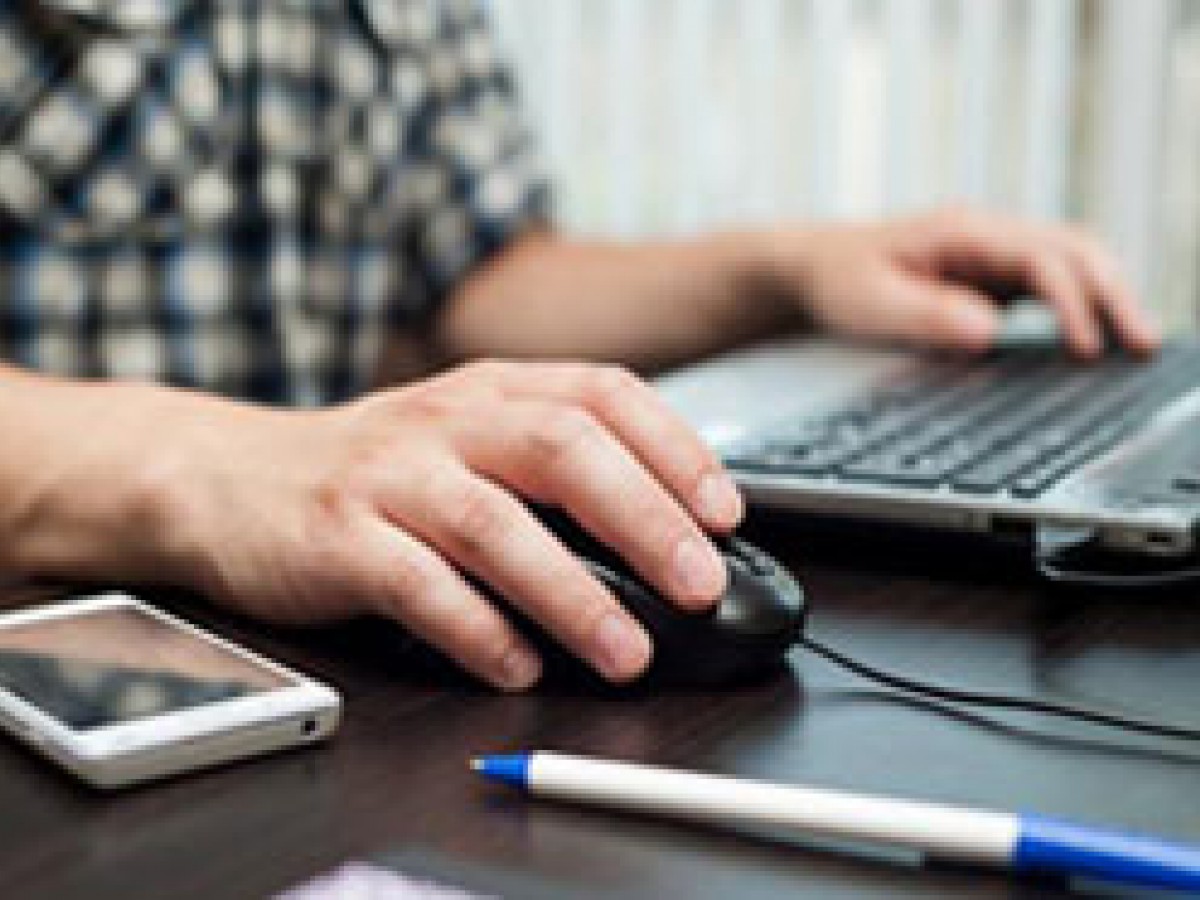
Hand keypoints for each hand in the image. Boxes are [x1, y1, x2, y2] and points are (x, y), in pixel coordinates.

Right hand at [145, 361, 742, 689]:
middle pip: (563, 451)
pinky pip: (418, 586)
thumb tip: (664, 536)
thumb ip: (551, 469)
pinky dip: (477, 630)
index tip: (724, 512)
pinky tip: (517, 665)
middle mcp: (446, 422)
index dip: (675, 450)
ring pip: (497, 526)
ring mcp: (389, 477)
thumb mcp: (464, 439)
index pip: (603, 395)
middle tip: (698, 585)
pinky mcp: (338, 538)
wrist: (229, 477)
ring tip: (625, 650)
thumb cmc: (372, 470)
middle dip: (645, 519)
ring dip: (572, 593)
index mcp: (492, 391)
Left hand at [766, 207, 1160, 356]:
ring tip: (1138, 343)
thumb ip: (927, 315)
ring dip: (1107, 296)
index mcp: (963, 232)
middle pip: (1074, 251)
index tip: (1085, 347)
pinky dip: (1082, 306)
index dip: (1071, 302)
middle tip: (1143, 343)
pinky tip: (1097, 339)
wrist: (814, 266)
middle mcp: (988, 236)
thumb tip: (989, 330)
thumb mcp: (871, 302)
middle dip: (1113, 294)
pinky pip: (1051, 284)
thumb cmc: (839, 279)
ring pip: (1072, 263)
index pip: (1040, 258)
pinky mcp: (992, 278)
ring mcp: (994, 254)